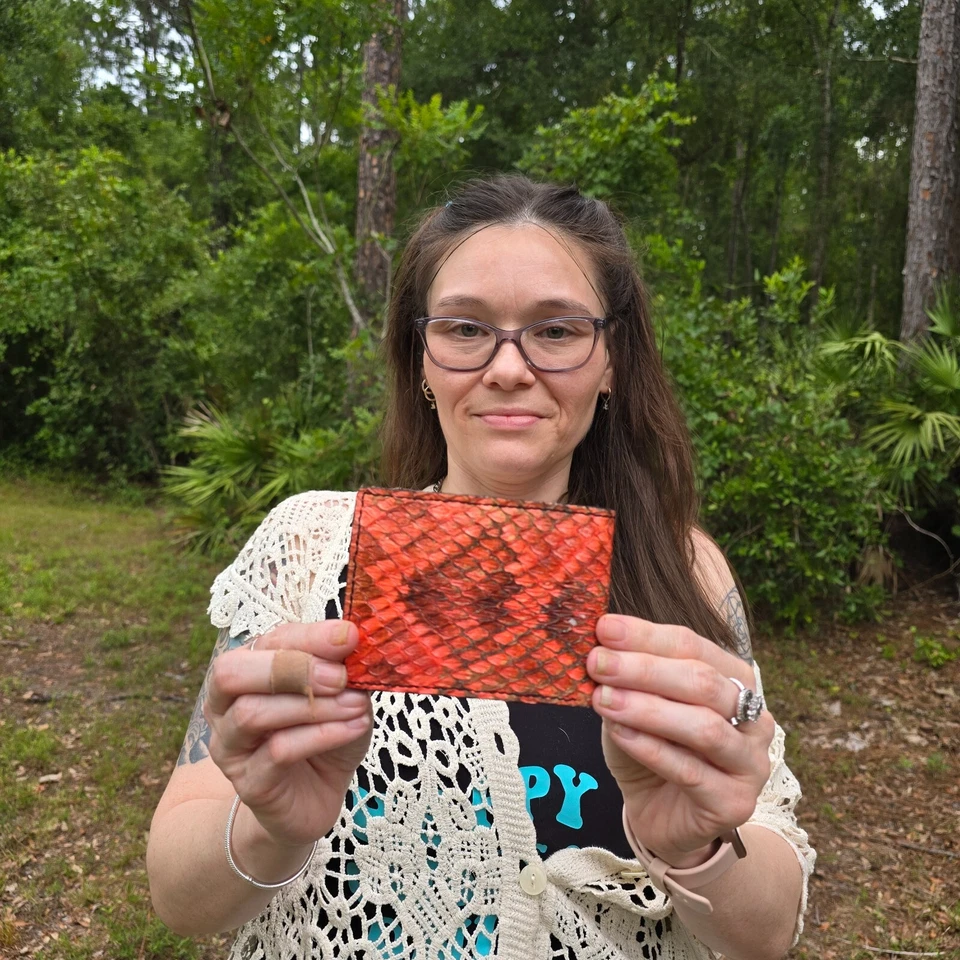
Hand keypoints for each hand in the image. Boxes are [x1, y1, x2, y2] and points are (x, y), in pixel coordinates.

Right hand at [203, 621, 371, 849]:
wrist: (318, 796)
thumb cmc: (325, 735)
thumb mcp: (340, 694)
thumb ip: (339, 666)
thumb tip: (349, 636)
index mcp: (247, 671)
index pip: (267, 641)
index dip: (308, 637)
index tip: (349, 637)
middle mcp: (225, 705)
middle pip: (232, 672)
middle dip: (292, 668)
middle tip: (340, 676)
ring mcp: (230, 746)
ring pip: (252, 713)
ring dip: (312, 706)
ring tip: (356, 705)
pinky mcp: (248, 783)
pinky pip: (278, 751)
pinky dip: (321, 735)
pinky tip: (353, 728)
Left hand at [586, 614, 773, 866]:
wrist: (660, 815)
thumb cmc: (652, 750)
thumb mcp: (635, 705)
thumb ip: (627, 679)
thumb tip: (599, 645)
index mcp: (734, 679)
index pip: (693, 645)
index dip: (646, 635)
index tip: (603, 628)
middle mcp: (754, 718)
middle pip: (703, 682)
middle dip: (644, 669)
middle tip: (598, 663)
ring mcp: (751, 762)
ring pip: (704, 727)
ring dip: (648, 708)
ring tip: (603, 699)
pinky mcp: (736, 802)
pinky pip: (691, 771)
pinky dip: (651, 748)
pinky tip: (619, 733)